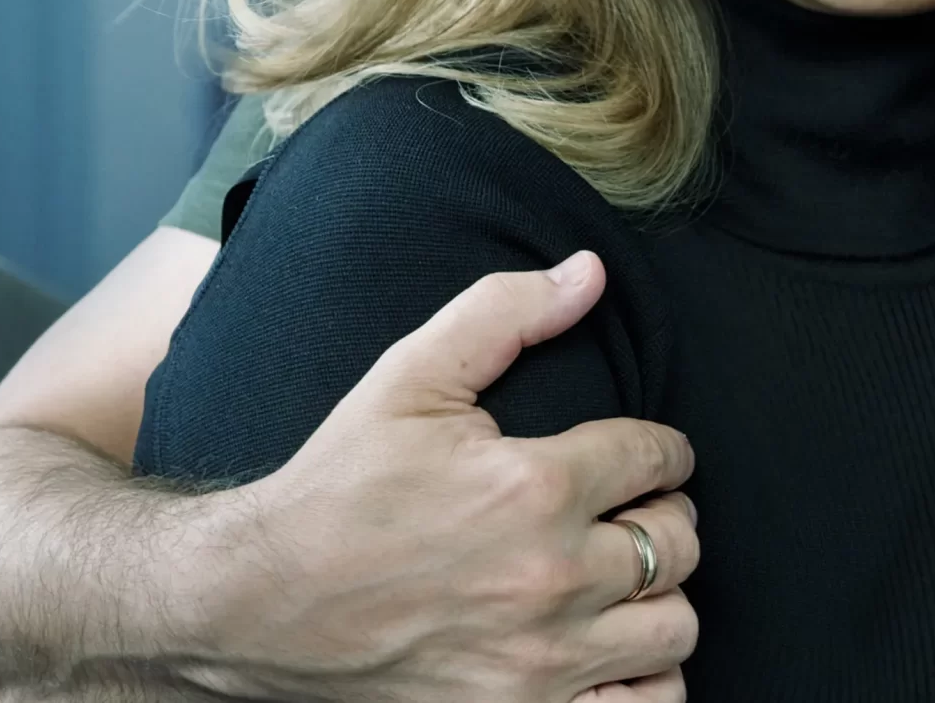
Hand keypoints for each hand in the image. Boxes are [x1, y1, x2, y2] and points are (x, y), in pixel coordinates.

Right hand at [192, 253, 699, 702]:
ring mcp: (540, 660)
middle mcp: (551, 577)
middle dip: (666, 515)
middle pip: (678, 541)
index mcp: (533, 486)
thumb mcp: (409, 377)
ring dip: (660, 596)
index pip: (658, 457)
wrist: (255, 602)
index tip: (644, 457)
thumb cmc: (337, 487)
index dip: (661, 449)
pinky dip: (643, 678)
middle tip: (631, 511)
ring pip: (673, 627)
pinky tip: (612, 649)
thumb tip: (591, 271)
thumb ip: (505, 312)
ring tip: (621, 578)